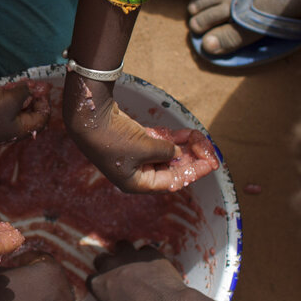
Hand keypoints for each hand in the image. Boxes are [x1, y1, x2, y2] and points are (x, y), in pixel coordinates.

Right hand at [0, 81, 50, 144]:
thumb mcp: (11, 99)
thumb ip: (26, 92)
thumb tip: (36, 87)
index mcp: (21, 130)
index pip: (42, 118)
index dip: (44, 102)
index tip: (41, 88)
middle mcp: (11, 132)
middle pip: (29, 115)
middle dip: (31, 98)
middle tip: (29, 84)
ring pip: (15, 111)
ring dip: (18, 96)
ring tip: (15, 84)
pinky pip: (2, 110)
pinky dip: (6, 99)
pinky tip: (4, 89)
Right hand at [63, 75, 217, 191]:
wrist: (90, 117)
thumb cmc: (114, 138)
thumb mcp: (146, 147)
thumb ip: (166, 150)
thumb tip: (177, 150)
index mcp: (136, 183)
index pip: (172, 182)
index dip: (193, 172)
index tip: (210, 163)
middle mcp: (136, 173)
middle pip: (170, 169)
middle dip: (189, 158)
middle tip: (208, 149)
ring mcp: (134, 156)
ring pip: (165, 154)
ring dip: (182, 146)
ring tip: (200, 138)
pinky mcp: (132, 140)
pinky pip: (157, 142)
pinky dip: (171, 138)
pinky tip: (187, 133)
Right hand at [88, 242, 217, 300]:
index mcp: (99, 285)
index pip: (91, 280)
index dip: (100, 284)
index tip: (109, 290)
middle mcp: (110, 267)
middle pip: (102, 258)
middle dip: (109, 265)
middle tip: (120, 276)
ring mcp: (130, 257)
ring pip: (122, 245)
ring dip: (126, 253)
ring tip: (135, 264)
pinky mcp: (150, 253)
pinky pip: (146, 250)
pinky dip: (148, 258)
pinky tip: (156, 267)